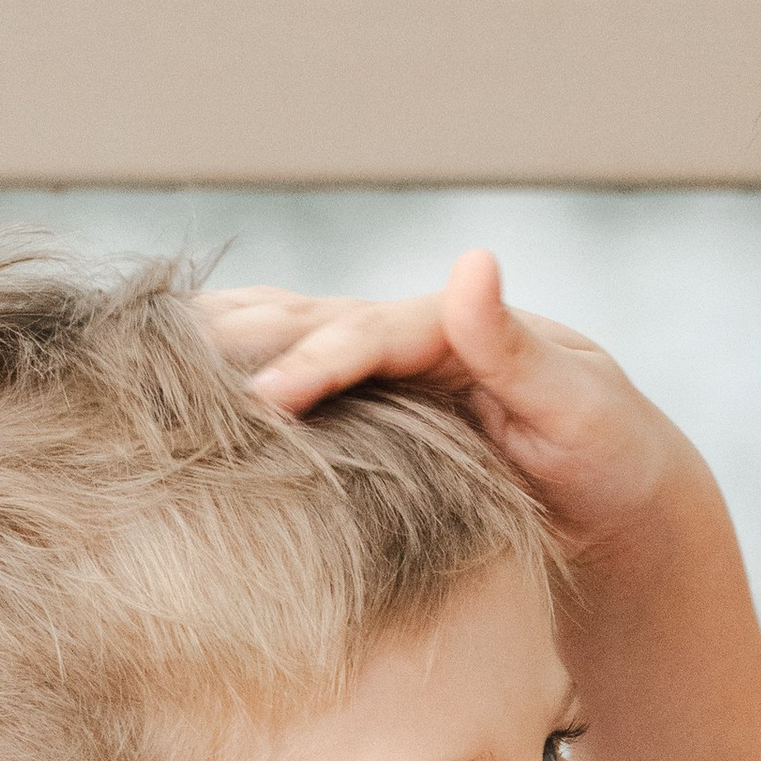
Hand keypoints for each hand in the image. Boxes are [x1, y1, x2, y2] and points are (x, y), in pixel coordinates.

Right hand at [202, 254, 712, 568]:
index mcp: (455, 329)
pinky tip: (175, 386)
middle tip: (152, 368)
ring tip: (136, 361)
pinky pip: (295, 388)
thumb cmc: (610, 456)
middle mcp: (410, 335)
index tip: (263, 404)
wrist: (623, 499)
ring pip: (286, 344)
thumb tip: (472, 261)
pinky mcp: (373, 413)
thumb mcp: (580, 402)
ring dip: (219, 351)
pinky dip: (237, 379)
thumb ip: (519, 345)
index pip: (366, 336)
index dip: (312, 365)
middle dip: (236, 345)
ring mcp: (386, 372)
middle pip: (305, 324)